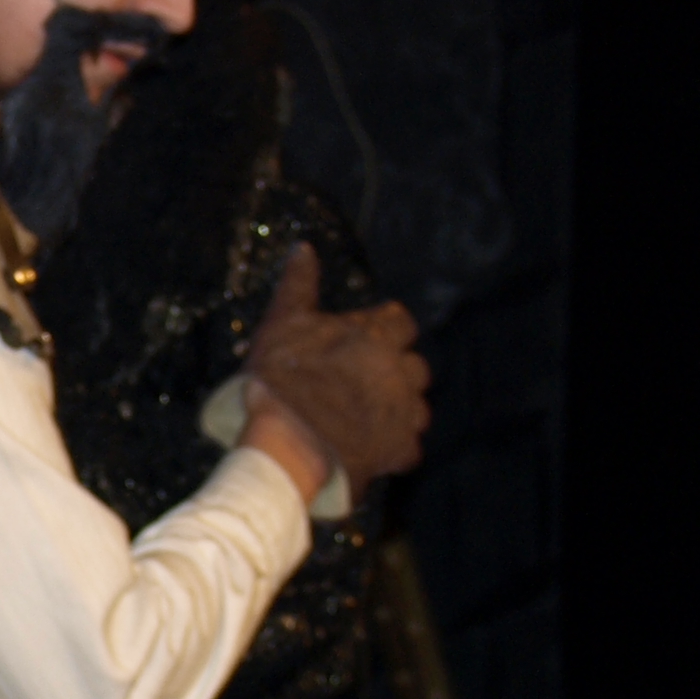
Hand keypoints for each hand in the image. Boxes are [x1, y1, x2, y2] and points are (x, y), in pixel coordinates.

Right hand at [242, 244, 429, 486]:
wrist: (286, 443)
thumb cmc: (281, 380)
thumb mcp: (282, 323)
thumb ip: (299, 285)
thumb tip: (304, 248)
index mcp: (374, 335)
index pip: (401, 321)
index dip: (386, 330)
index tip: (367, 341)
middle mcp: (398, 370)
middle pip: (415, 366)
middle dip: (397, 373)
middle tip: (363, 385)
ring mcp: (403, 411)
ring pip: (418, 407)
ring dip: (399, 411)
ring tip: (366, 420)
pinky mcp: (401, 449)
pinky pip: (410, 447)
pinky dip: (393, 448)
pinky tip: (368, 450)